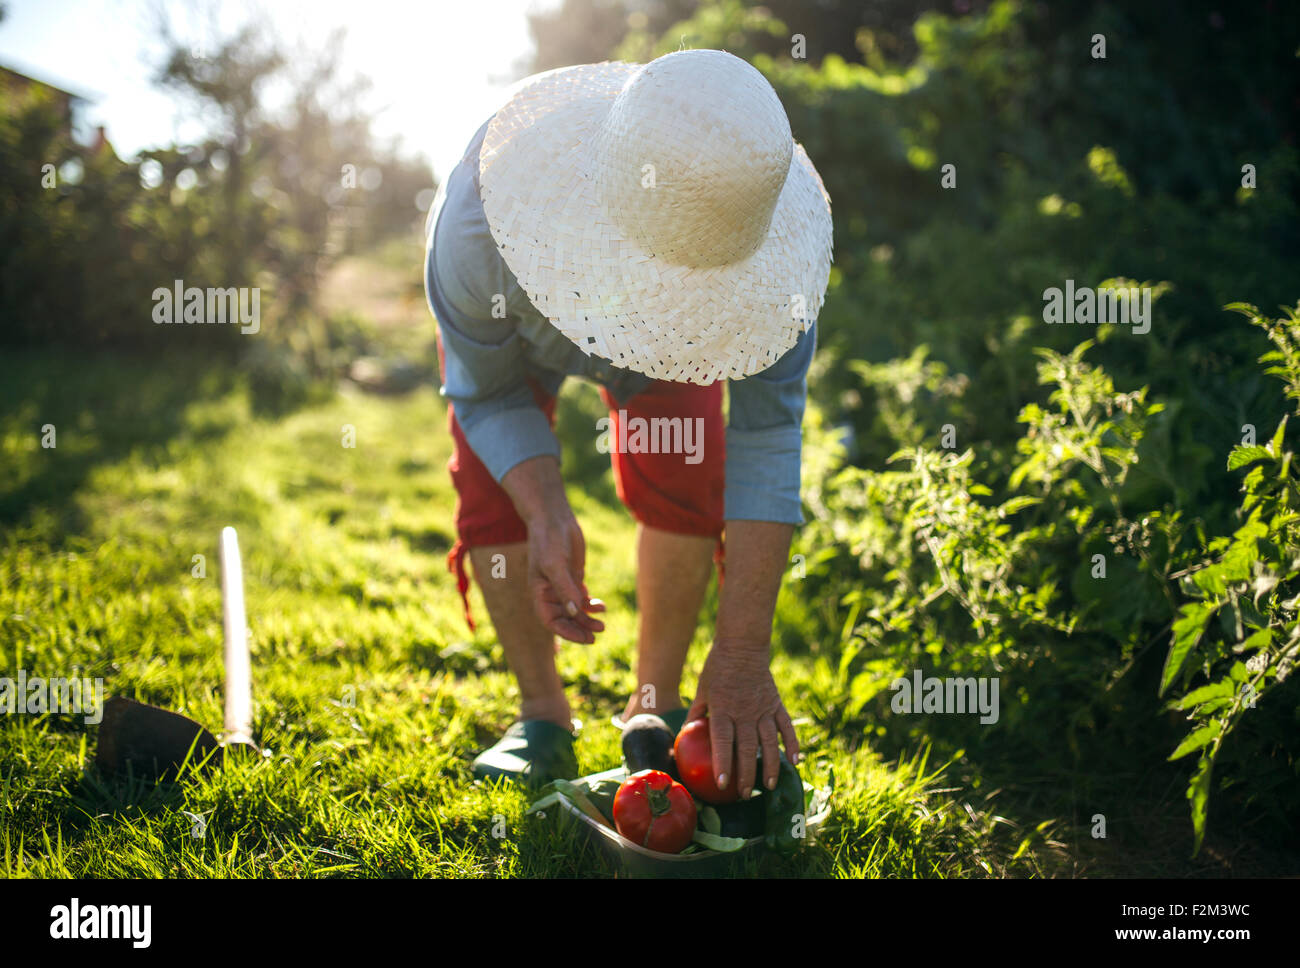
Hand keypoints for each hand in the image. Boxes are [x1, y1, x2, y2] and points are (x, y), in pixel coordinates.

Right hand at [525, 510, 605, 643]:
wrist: (554, 519)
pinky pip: (583, 598)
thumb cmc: (548, 540)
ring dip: (588, 619)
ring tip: (602, 623)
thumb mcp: (555, 565)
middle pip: (565, 619)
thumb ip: (565, 589)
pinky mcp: (574, 577)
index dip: (567, 632)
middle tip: (598, 633)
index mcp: (539, 593)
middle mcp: (550, 593)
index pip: (551, 621)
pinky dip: (592, 604)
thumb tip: (575, 613)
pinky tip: (601, 606)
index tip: (585, 638)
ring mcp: (563, 586)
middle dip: (581, 628)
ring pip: (576, 611)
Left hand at [685, 638, 799, 797]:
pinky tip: (795, 760)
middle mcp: (744, 712)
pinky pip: (786, 726)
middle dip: (746, 774)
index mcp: (723, 709)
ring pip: (769, 742)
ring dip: (771, 766)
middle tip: (744, 795)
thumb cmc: (717, 667)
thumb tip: (686, 734)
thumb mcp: (702, 688)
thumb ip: (697, 712)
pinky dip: (792, 743)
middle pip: (747, 748)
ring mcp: (763, 708)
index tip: (722, 784)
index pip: (722, 741)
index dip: (723, 763)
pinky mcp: (776, 703)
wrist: (743, 645)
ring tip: (770, 786)